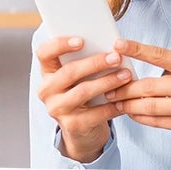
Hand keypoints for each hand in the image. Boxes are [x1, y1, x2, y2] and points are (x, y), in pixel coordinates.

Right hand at [33, 35, 128, 161]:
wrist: (81, 129)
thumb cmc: (82, 92)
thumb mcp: (78, 77)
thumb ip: (84, 60)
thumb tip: (109, 45)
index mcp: (47, 72)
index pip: (44, 53)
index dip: (60, 45)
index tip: (81, 40)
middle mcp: (47, 91)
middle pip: (69, 72)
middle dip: (95, 63)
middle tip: (116, 57)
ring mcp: (57, 109)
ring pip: (83, 91)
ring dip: (107, 82)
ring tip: (126, 75)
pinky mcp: (72, 126)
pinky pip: (96, 113)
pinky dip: (113, 105)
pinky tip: (125, 98)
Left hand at [105, 39, 170, 154]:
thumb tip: (150, 71)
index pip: (159, 55)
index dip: (135, 49)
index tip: (117, 44)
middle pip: (147, 84)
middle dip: (123, 86)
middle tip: (107, 86)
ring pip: (148, 105)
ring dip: (128, 105)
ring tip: (115, 102)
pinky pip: (157, 121)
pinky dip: (141, 118)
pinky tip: (132, 115)